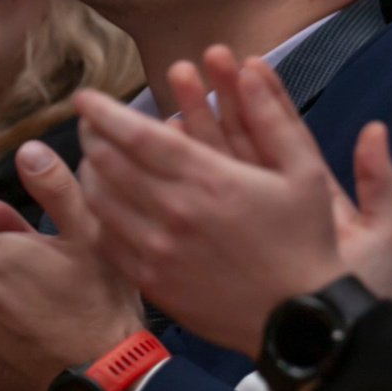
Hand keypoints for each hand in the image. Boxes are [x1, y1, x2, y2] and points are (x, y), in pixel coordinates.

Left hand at [73, 52, 391, 357]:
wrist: (300, 322)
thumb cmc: (306, 243)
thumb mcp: (305, 173)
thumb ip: (273, 118)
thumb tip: (251, 69)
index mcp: (209, 180)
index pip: (136, 135)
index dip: (104, 112)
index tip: (85, 96)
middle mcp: (175, 213)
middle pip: (108, 163)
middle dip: (91, 135)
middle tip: (89, 122)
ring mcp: (158, 251)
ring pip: (100, 201)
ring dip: (89, 172)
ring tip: (94, 157)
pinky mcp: (153, 283)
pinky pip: (107, 241)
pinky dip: (97, 215)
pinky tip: (105, 204)